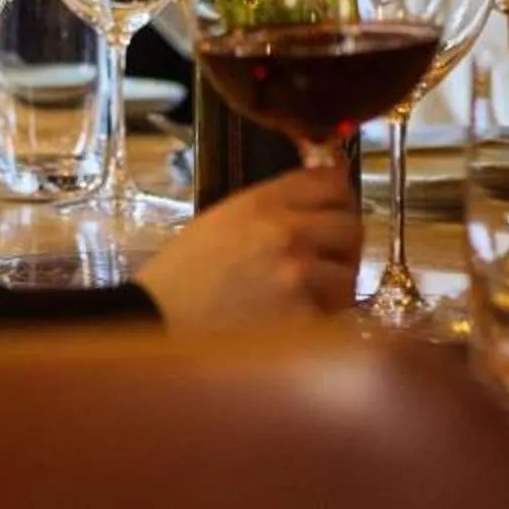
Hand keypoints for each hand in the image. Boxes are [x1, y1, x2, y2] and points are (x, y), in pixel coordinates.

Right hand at [136, 168, 362, 327]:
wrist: (157, 324)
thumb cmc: (181, 277)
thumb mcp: (220, 221)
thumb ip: (272, 208)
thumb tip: (317, 205)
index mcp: (262, 203)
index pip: (332, 182)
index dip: (340, 198)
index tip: (337, 211)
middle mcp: (287, 232)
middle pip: (352, 228)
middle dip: (341, 247)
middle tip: (324, 263)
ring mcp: (297, 277)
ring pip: (348, 276)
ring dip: (332, 289)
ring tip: (302, 300)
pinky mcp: (302, 320)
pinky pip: (332, 317)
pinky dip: (317, 324)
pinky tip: (289, 325)